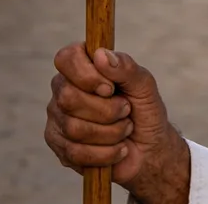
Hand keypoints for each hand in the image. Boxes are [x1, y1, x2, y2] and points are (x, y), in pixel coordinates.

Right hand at [45, 42, 189, 203]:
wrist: (149, 149)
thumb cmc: (144, 109)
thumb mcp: (144, 85)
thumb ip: (125, 67)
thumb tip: (100, 54)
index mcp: (83, 66)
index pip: (66, 58)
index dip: (87, 75)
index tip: (110, 88)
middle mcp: (64, 89)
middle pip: (68, 97)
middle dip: (106, 110)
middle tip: (126, 110)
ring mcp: (58, 119)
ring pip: (73, 128)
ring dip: (110, 133)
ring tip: (124, 129)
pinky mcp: (60, 148)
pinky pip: (75, 153)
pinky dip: (105, 153)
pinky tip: (118, 149)